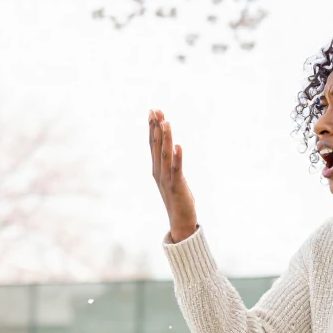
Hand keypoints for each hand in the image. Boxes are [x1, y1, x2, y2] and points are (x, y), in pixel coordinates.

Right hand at [148, 109, 197, 241]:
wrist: (180, 222)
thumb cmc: (178, 200)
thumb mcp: (171, 178)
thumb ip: (169, 165)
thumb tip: (171, 149)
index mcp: (156, 169)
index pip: (152, 144)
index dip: (152, 127)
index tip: (153, 111)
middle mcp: (159, 172)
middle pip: (156, 146)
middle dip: (156, 127)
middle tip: (156, 110)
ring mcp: (167, 179)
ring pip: (165, 154)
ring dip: (165, 138)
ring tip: (166, 121)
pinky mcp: (177, 186)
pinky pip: (177, 170)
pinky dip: (177, 158)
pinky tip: (178, 146)